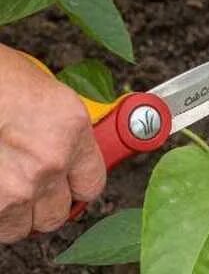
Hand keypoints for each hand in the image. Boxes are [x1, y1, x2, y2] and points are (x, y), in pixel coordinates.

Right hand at [0, 45, 104, 241]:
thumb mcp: (45, 92)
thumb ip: (62, 128)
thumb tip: (66, 147)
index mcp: (71, 130)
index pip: (91, 184)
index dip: (76, 187)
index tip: (68, 185)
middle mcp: (49, 162)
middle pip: (56, 214)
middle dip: (43, 205)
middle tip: (30, 187)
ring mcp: (14, 187)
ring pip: (21, 226)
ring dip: (14, 213)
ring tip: (5, 187)